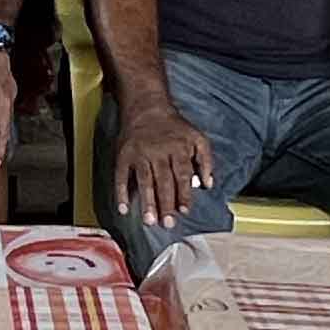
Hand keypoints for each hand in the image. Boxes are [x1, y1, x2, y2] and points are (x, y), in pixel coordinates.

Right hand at [112, 102, 216, 227]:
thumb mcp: (197, 138)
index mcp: (178, 148)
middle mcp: (158, 152)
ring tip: (148, 220)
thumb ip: (206, 161)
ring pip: (143, 180)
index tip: (184, 210)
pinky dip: (121, 192)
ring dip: (146, 202)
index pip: (182, 174)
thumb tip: (208, 185)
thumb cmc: (174, 127)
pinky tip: (123, 208)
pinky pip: (121, 176)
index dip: (183, 193)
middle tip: (167, 223)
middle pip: (163, 180)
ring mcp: (139, 154)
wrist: (146, 106)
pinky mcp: (124, 155)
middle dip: (165, 203)